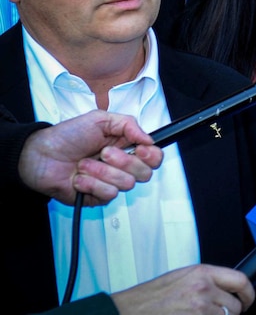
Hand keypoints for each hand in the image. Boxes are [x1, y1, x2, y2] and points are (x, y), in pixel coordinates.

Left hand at [18, 110, 162, 205]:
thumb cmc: (67, 136)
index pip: (154, 157)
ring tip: (84, 164)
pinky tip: (78, 178)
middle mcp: (122, 166)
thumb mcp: (99, 119)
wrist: (41, 155)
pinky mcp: (98, 197)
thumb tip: (149, 138)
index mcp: (126, 146)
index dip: (152, 155)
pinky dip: (91, 184)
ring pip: (126, 184)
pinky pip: (108, 194)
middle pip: (145, 173)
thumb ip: (129, 124)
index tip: (140, 149)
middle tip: (104, 153)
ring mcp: (110, 182)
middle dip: (124, 162)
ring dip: (102, 172)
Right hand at [110, 264, 253, 314]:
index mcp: (202, 273)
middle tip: (220, 313)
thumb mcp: (182, 276)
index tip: (248, 299)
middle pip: (235, 306)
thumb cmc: (153, 295)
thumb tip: (227, 289)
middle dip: (231, 313)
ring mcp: (199, 310)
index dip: (249, 293)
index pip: (241, 281)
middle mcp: (204, 290)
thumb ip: (207, 280)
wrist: (131, 310)